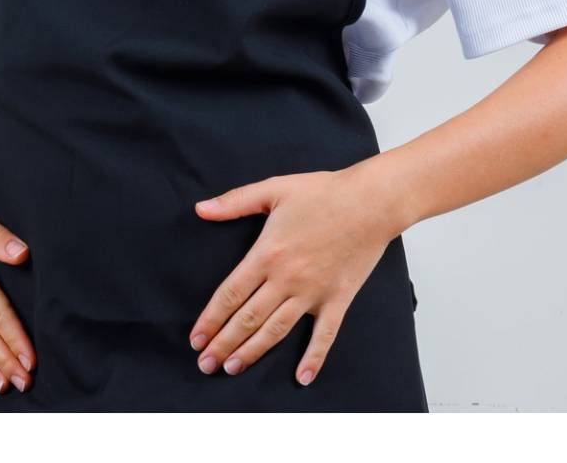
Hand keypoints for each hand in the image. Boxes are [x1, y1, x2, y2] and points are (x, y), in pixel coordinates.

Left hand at [186, 167, 400, 384]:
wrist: (371, 201)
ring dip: (252, 352)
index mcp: (267, 254)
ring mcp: (313, 292)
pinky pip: (324, 335)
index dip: (210, 319)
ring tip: (233, 369)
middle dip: (223, 344)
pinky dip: (314, 358)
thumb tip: (200, 209)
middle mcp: (286, 279)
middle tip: (205, 364)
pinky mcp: (338, 299)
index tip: (196, 338)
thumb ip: (234, 202)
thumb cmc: (323, 192)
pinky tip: (302, 378)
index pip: (230, 294)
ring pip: (276, 330)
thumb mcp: (273, 189)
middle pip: (248, 319)